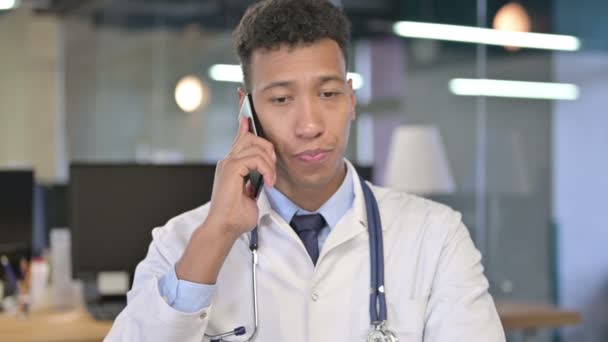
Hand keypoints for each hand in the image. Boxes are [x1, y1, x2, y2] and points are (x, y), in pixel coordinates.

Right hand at [206, 116, 276, 236]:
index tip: (246, 108)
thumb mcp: (252, 192)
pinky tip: (267, 182)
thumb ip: (257, 178)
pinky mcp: (231, 169)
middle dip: (268, 148)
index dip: (243, 121)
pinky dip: (266, 169)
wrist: (225, 228)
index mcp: (232, 164)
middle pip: (251, 136)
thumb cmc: (237, 215)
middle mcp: (228, 161)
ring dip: (269, 162)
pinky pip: (255, 158)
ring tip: (270, 179)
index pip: (240, 136)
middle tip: (272, 170)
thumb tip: (266, 174)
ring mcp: (228, 163)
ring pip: (255, 145)